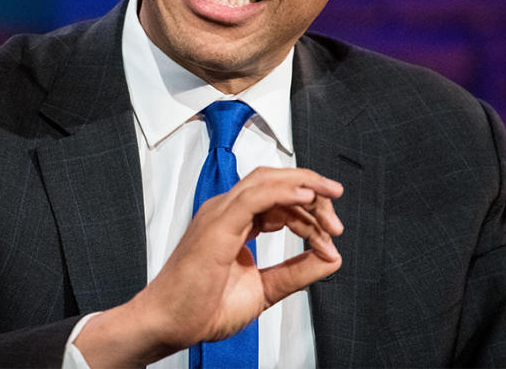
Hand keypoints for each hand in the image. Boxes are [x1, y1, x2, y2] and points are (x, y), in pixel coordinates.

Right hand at [76, 167, 343, 366]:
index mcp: (233, 222)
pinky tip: (306, 197)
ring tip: (330, 208)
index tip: (330, 243)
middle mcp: (225, 212)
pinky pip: (254, 197)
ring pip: (267, 182)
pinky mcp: (217, 225)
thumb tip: (331, 258)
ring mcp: (219, 214)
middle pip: (276, 183)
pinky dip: (283, 192)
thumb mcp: (265, 289)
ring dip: (305, 189)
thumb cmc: (201, 308)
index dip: (310, 215)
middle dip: (313, 195)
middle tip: (335, 224)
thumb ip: (296, 271)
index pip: (278, 200)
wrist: (170, 323)